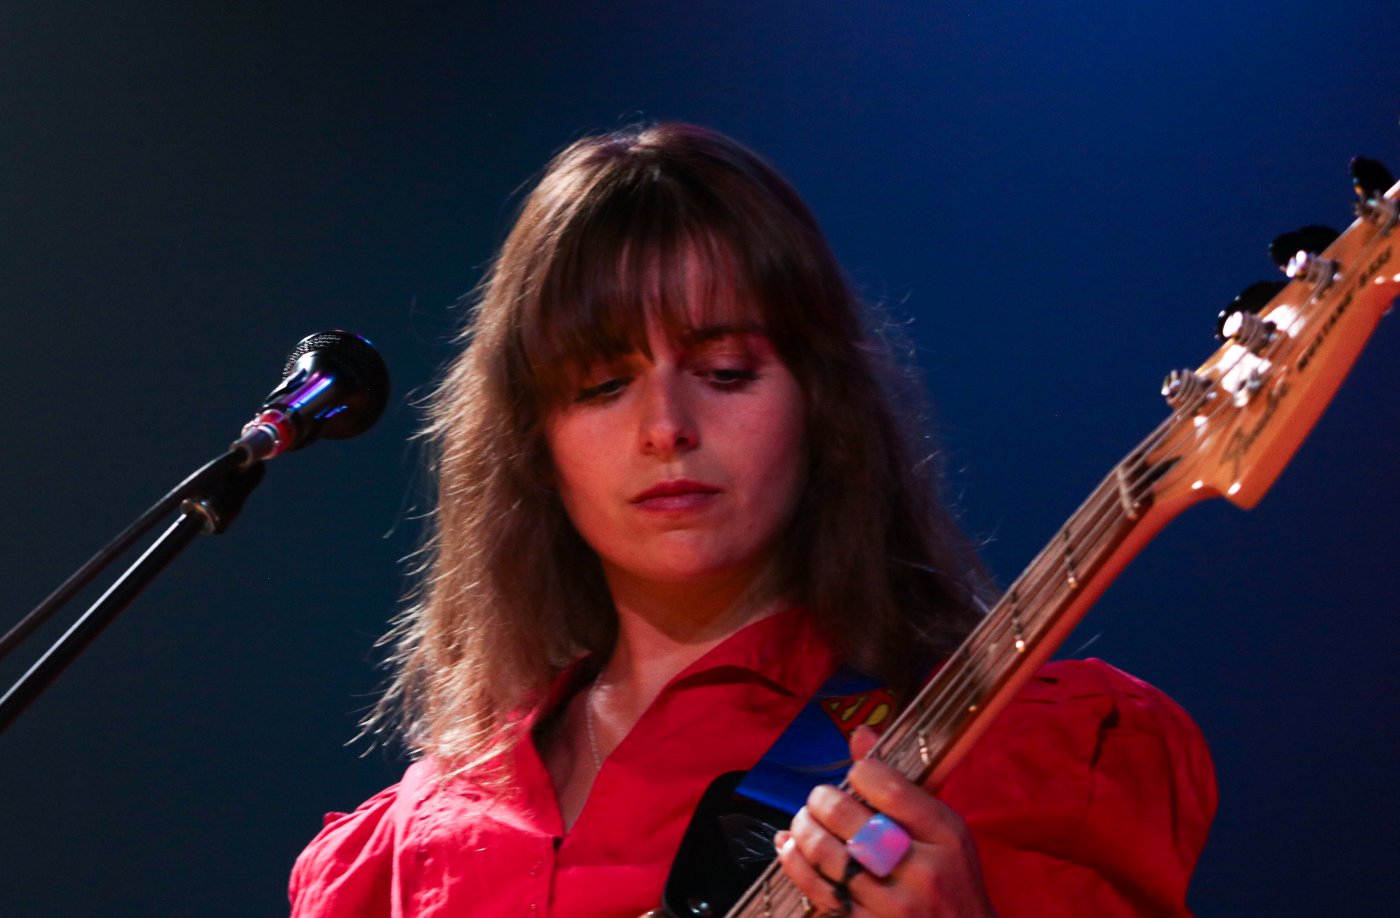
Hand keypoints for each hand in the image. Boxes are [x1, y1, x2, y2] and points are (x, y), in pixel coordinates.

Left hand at [773, 727, 994, 916]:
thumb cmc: (952, 880)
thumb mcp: (943, 829)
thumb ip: (900, 783)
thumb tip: (860, 734)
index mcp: (944, 835)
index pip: (889, 788)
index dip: (860, 771)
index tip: (856, 774)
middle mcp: (920, 870)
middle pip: (848, 819)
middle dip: (821, 800)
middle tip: (820, 799)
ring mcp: (892, 903)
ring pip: (825, 854)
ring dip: (802, 829)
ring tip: (804, 821)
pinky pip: (818, 889)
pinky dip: (795, 864)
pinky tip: (790, 848)